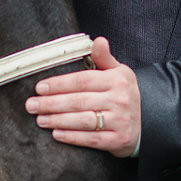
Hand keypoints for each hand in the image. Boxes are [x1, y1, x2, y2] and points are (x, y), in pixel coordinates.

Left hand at [26, 36, 140, 157]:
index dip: (59, 84)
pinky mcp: (119, 140)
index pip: (83, 80)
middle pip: (79, 101)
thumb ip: (104, 58)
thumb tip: (98, 40)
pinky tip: (56, 134)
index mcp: (117, 80)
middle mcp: (120, 99)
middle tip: (31, 105)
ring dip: (58, 120)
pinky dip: (72, 137)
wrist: (149, 122)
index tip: (39, 87)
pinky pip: (92, 139)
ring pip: (83, 120)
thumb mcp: (119, 72)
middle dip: (52, 103)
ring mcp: (121, 121)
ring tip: (40, 119)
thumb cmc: (124, 94)